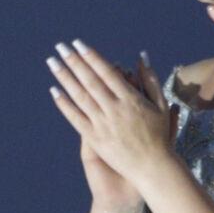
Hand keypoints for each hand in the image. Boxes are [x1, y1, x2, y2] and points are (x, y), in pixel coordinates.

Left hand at [49, 41, 179, 186]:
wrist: (152, 168)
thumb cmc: (160, 135)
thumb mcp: (161, 105)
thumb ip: (150, 79)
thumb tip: (141, 56)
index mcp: (131, 99)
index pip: (106, 72)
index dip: (91, 57)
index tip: (78, 44)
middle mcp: (115, 109)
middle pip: (90, 80)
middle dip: (74, 61)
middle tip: (60, 46)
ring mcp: (103, 124)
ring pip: (80, 96)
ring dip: (65, 78)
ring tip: (52, 62)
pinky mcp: (95, 139)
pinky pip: (76, 118)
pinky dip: (64, 104)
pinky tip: (54, 91)